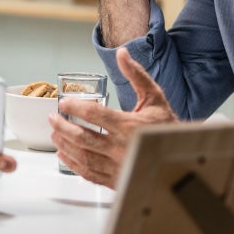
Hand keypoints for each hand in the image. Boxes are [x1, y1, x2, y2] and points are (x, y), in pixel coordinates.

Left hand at [50, 47, 177, 187]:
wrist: (181, 155)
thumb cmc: (166, 126)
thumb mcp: (154, 97)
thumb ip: (136, 75)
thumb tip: (122, 53)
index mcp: (130, 126)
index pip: (95, 114)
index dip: (75, 107)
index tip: (64, 104)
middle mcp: (122, 147)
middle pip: (83, 137)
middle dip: (63, 127)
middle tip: (53, 119)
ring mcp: (119, 166)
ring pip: (84, 156)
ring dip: (65, 145)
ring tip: (55, 134)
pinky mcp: (117, 180)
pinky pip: (90, 174)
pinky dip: (73, 164)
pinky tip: (64, 154)